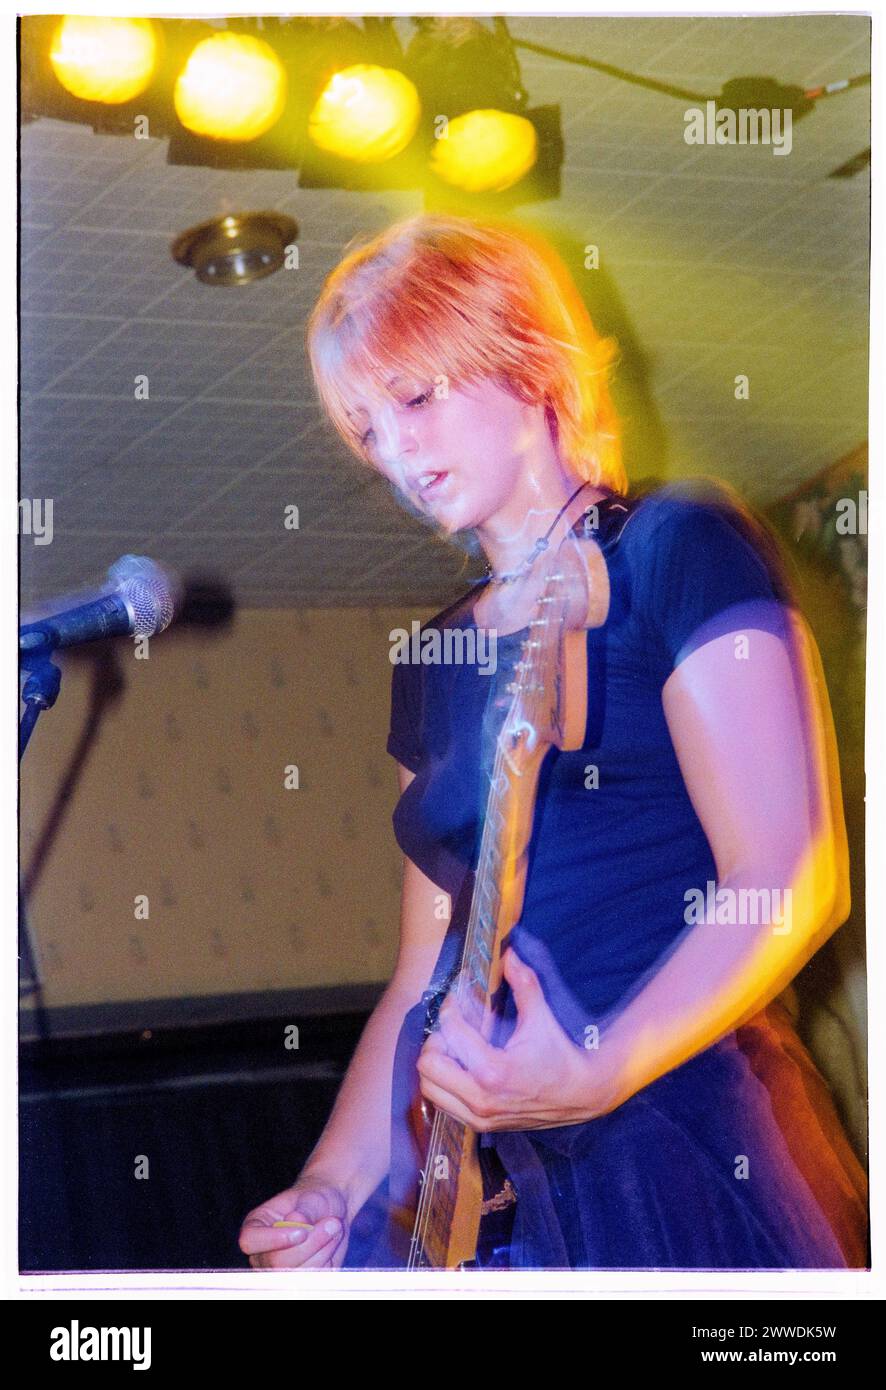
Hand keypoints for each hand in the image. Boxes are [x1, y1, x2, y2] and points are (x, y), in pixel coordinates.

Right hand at [238, 1177, 348, 1268]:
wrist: (330, 1212)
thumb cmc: (315, 1201)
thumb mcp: (311, 1198)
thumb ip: (304, 1210)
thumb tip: (296, 1221)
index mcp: (255, 1228)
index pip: (250, 1241)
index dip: (275, 1239)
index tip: (303, 1231)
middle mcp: (262, 1254)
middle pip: (277, 1263)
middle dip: (311, 1244)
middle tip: (332, 1223)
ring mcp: (279, 1271)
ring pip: (298, 1273)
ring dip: (323, 1250)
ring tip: (332, 1228)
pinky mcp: (299, 1281)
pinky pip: (314, 1279)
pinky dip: (328, 1262)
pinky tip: (330, 1245)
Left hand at [416, 949, 622, 1130]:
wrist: (581, 1095)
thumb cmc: (561, 1056)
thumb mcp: (542, 1019)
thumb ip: (524, 984)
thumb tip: (508, 954)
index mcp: (494, 1071)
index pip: (450, 1033)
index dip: (450, 1008)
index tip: (458, 997)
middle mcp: (480, 1098)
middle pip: (428, 1065)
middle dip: (437, 1039)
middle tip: (454, 1026)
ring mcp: (479, 1116)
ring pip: (430, 1088)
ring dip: (436, 1064)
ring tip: (455, 1047)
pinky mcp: (480, 1125)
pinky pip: (443, 1104)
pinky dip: (443, 1084)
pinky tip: (461, 1067)